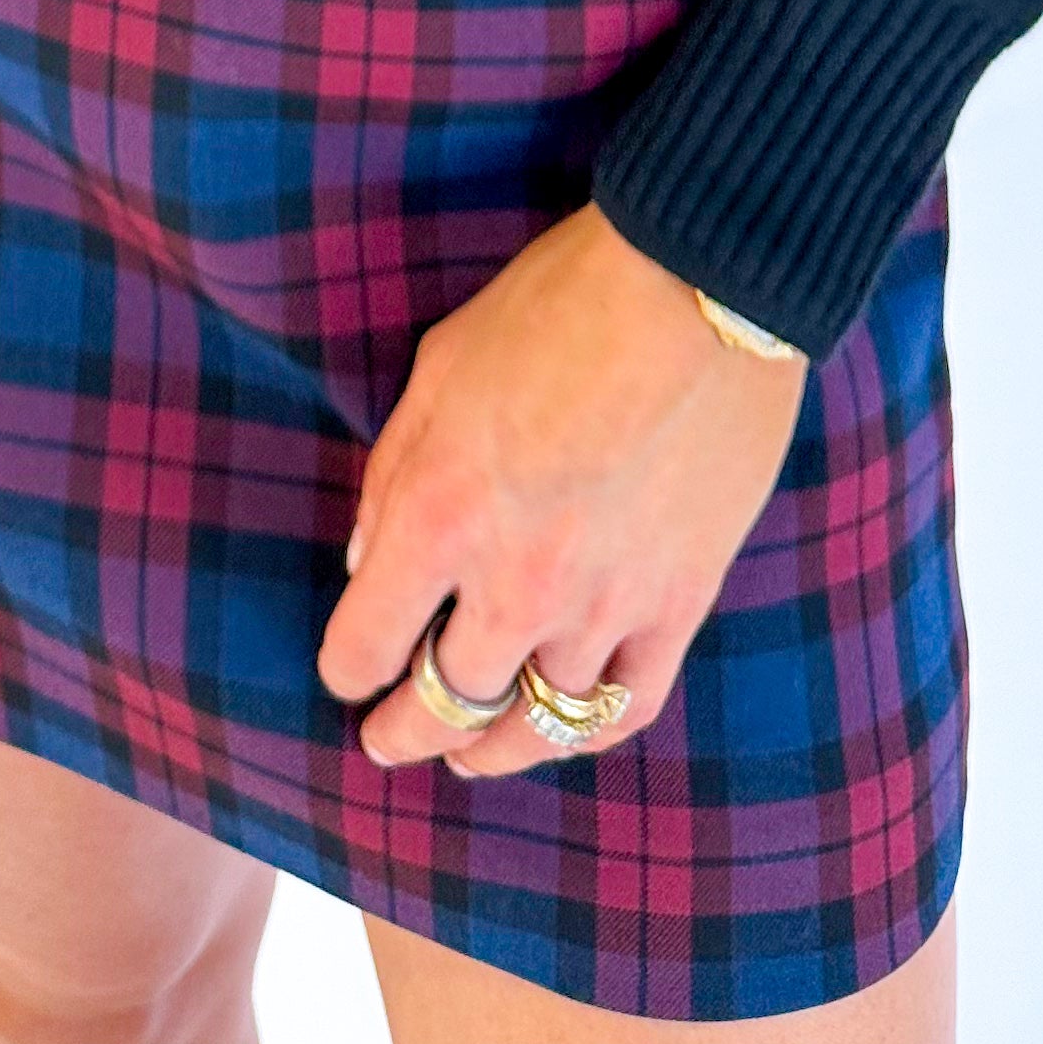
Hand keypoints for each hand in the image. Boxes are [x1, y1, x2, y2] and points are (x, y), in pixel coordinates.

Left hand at [316, 203, 805, 778]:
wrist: (697, 287)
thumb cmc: (558, 305)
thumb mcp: (440, 367)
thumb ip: (394, 473)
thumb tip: (368, 559)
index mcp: (440, 515)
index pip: (364, 643)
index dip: (345, 667)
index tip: (345, 672)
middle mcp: (514, 580)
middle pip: (443, 702)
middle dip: (405, 730)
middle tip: (388, 740)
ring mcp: (604, 604)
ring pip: (533, 722)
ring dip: (487, 748)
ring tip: (464, 756)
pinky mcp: (680, 605)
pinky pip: (625, 708)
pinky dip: (583, 732)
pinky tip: (559, 729)